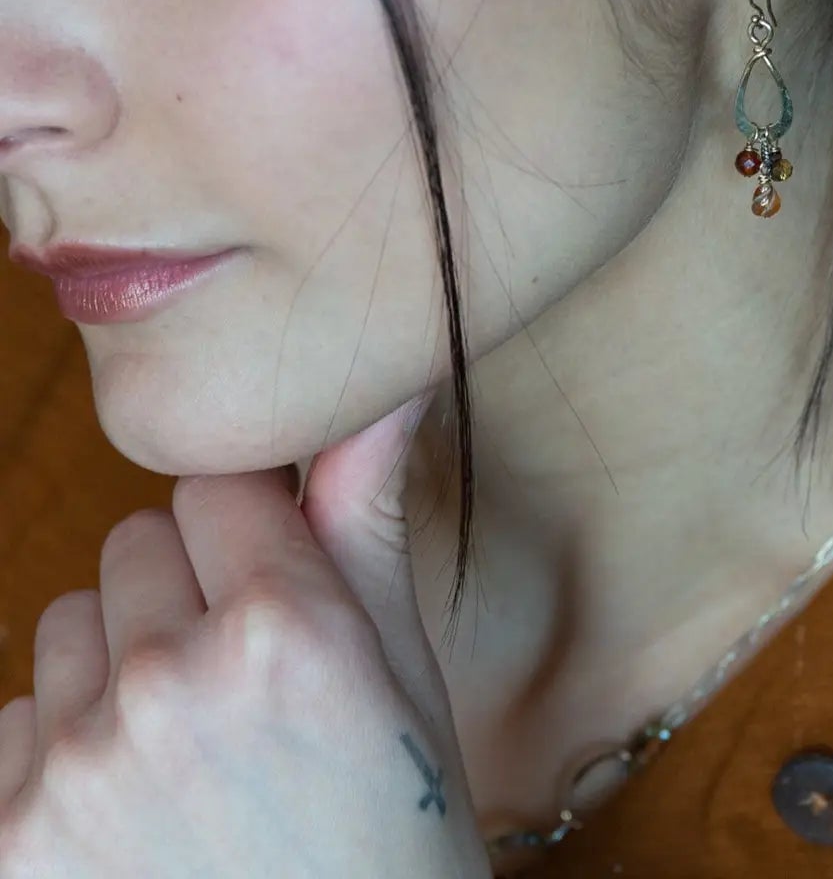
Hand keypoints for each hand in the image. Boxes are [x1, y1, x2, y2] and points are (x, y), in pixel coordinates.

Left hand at [0, 396, 491, 878]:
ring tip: (188, 744)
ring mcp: (73, 770)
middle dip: (184, 586)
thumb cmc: (394, 829)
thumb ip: (368, 519)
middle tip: (243, 674)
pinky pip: (13, 726)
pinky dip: (60, 751)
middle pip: (134, 542)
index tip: (279, 572)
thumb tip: (388, 388)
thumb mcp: (405, 673)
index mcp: (283, 628)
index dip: (252, 526)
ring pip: (67, 626)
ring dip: (117, 664)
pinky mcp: (7, 842)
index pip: (213, 485)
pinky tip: (131, 808)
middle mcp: (167, 683)